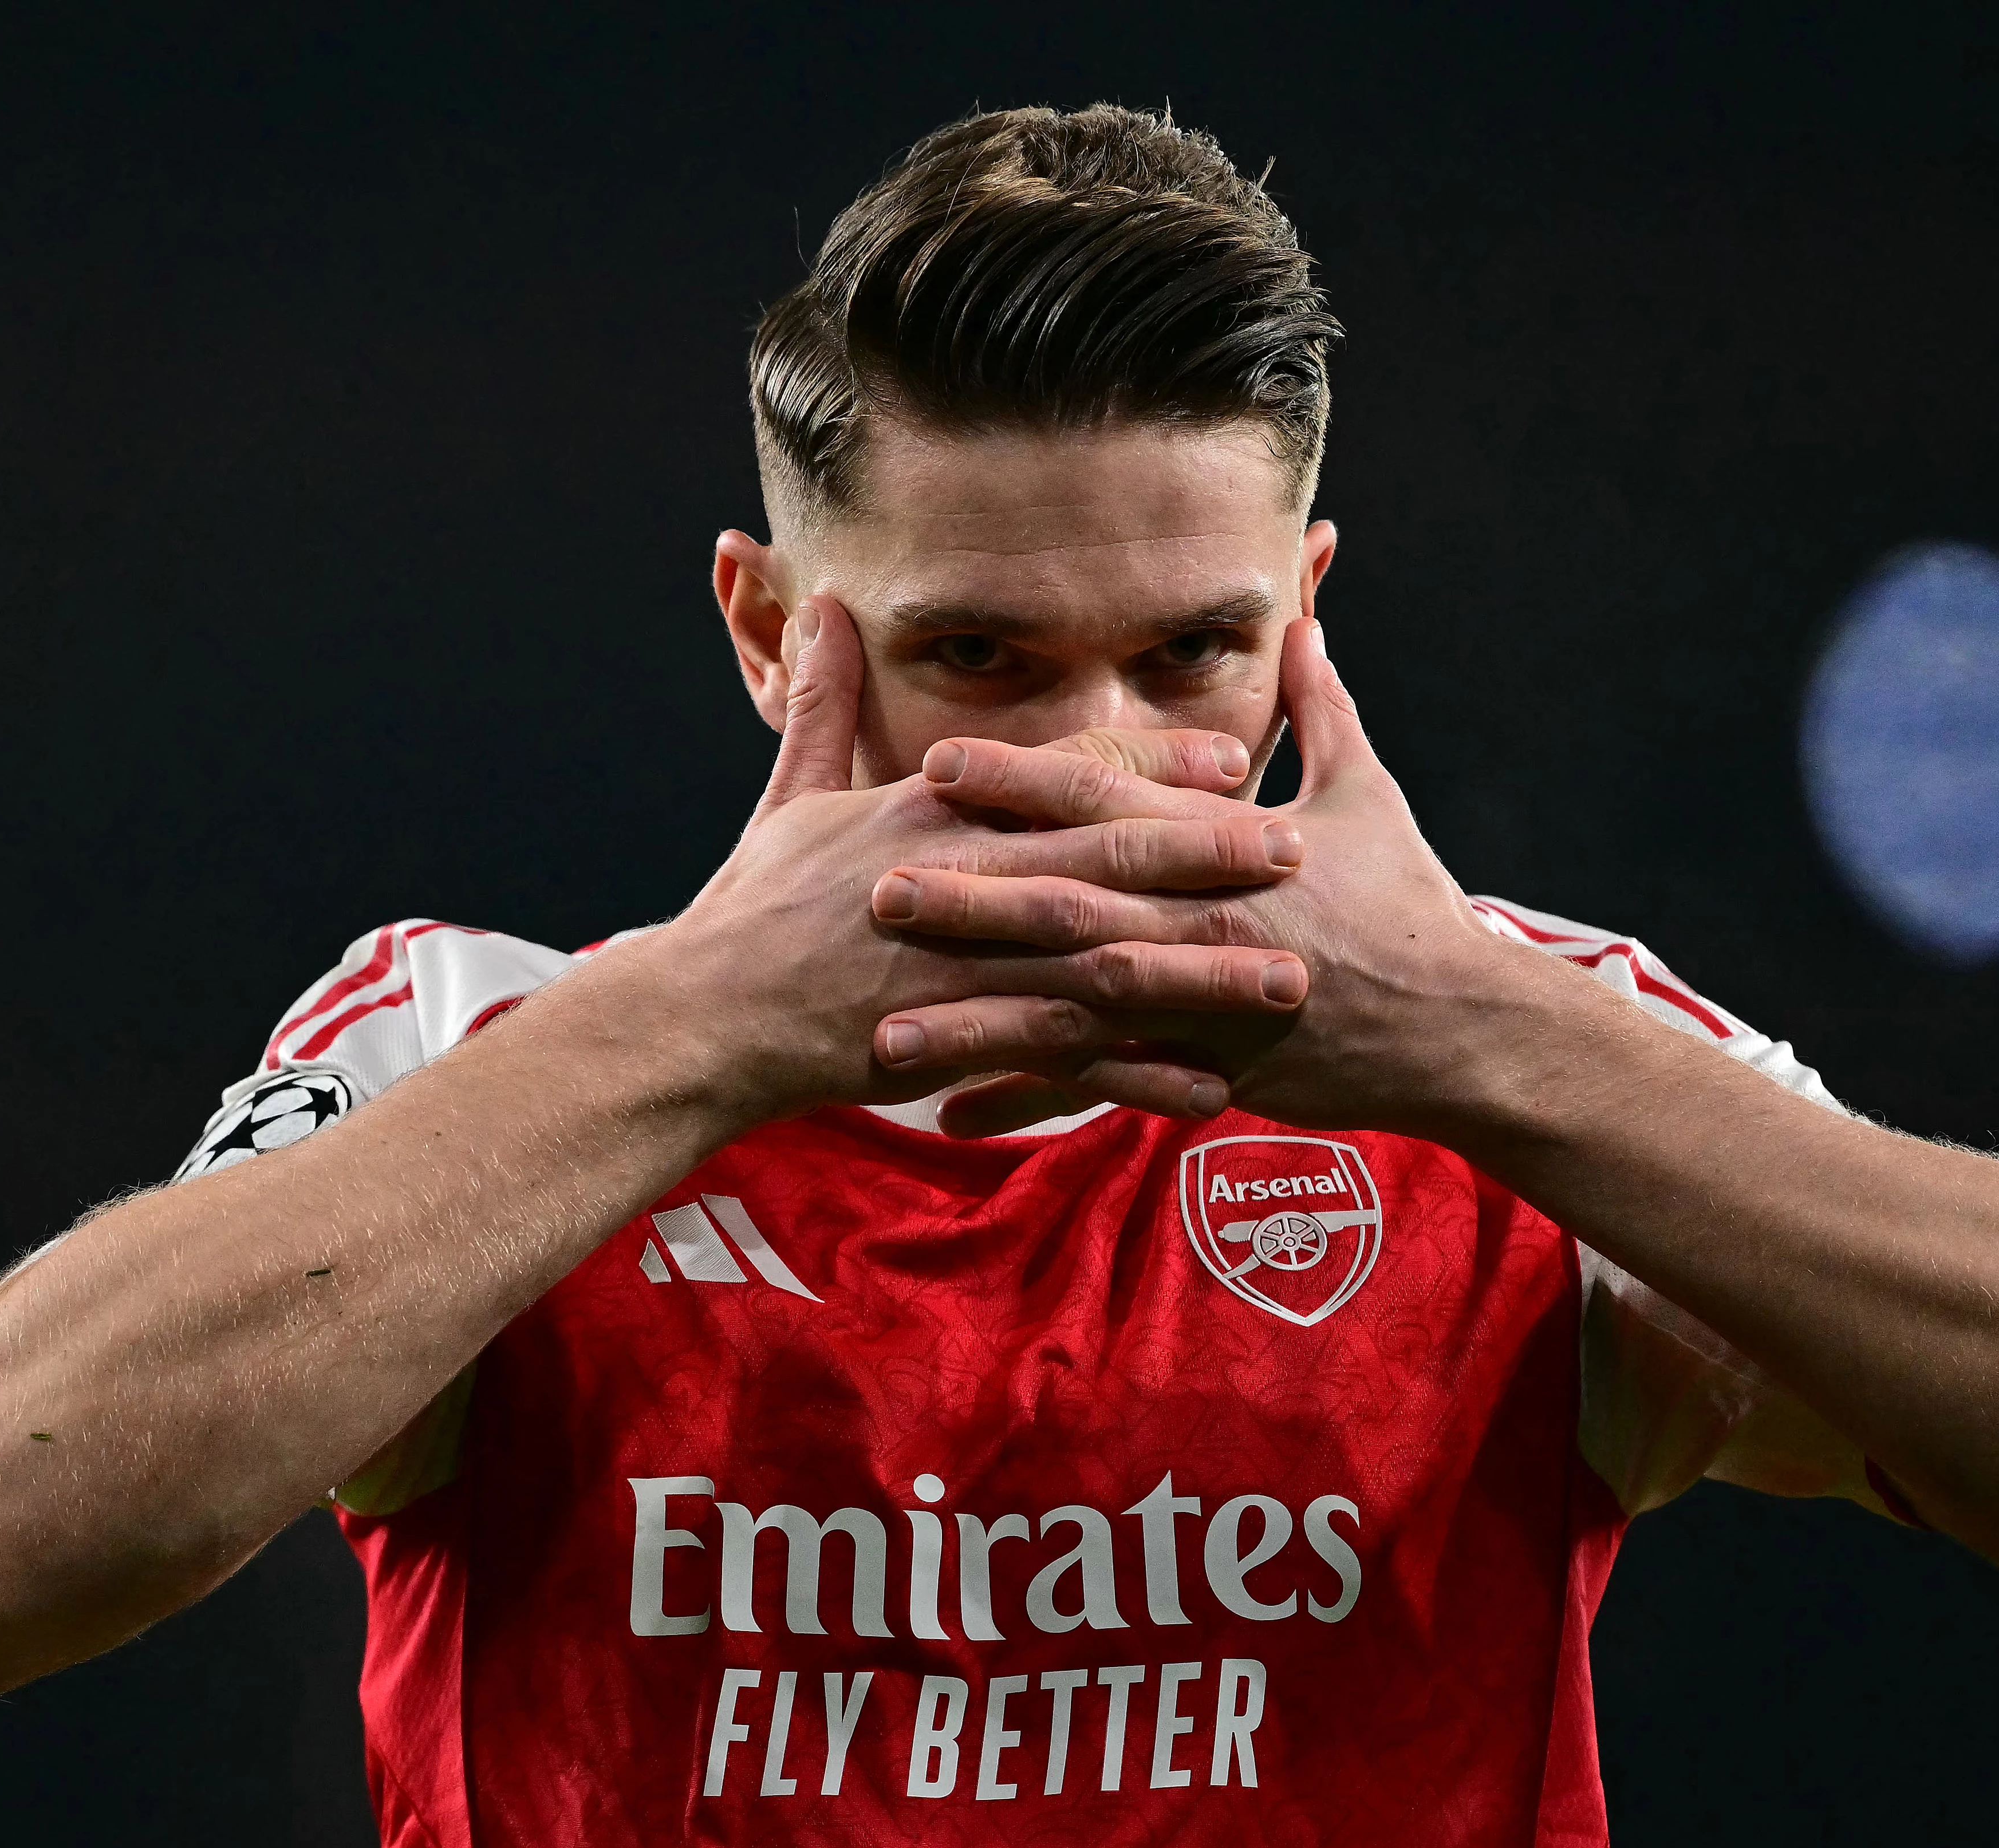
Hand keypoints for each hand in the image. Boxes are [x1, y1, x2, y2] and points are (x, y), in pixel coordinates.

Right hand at [628, 595, 1314, 1126]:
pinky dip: (1139, 1076)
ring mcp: (960, 965)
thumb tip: (830, 609)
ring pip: (1106, 964)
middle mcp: (957, 880)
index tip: (1233, 763)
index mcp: (931, 814)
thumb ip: (827, 704)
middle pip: (1105, 861)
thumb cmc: (750, 909)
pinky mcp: (954, 1043)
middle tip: (1297, 851)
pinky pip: (1068, 1061)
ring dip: (1201, 973)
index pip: (1061, 777)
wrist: (701, 1017)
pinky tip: (1209, 1087)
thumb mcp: (790, 794)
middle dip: (1207, 857)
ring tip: (1286, 979)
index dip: (1153, 769)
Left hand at [871, 619, 1555, 1139]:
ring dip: (975, 1015)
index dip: (1019, 781)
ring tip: (884, 1025)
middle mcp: (1202, 919)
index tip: (937, 765)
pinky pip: (1101, 1090)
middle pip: (1068, 900)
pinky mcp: (1207, 1070)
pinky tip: (952, 1116)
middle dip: (968, 894)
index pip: (1107, 799)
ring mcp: (1202, 1002)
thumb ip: (1323, 710)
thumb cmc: (1413, 906)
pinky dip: (1027, 1101)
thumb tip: (1304, 623)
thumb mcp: (1371, 794)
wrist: (1464, 1027)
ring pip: (1070, 1006)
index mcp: (1227, 844)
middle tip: (872, 885)